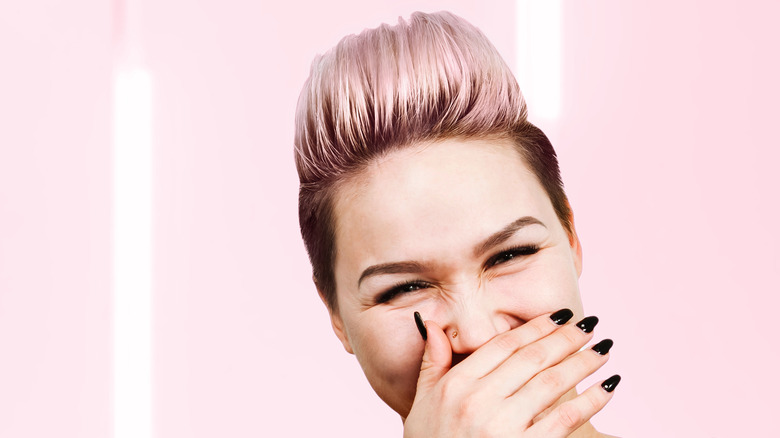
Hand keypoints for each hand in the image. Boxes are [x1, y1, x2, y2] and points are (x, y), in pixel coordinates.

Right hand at [403, 310, 617, 436]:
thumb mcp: (421, 403)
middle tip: (590, 326)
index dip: (536, 327)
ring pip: (551, 383)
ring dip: (583, 363)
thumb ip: (432, 363)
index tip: (559, 316)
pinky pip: (563, 419)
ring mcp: (501, 426)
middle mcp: (477, 401)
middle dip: (566, 338)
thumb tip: (435, 327)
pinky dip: (589, 401)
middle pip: (532, 358)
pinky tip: (607, 388)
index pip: (503, 345)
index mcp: (456, 384)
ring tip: (603, 351)